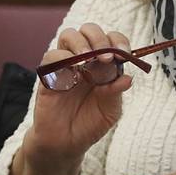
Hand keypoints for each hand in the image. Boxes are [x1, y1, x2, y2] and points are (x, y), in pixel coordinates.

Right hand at [23, 23, 132, 170]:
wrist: (66, 144)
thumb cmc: (90, 123)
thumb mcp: (110, 111)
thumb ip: (116, 92)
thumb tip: (128, 77)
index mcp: (102, 64)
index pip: (111, 40)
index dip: (118, 41)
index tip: (124, 54)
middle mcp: (84, 60)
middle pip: (89, 30)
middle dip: (99, 38)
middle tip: (106, 57)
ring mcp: (65, 65)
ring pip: (68, 35)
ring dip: (80, 42)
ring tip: (88, 58)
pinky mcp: (48, 76)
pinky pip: (51, 57)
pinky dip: (62, 59)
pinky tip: (72, 75)